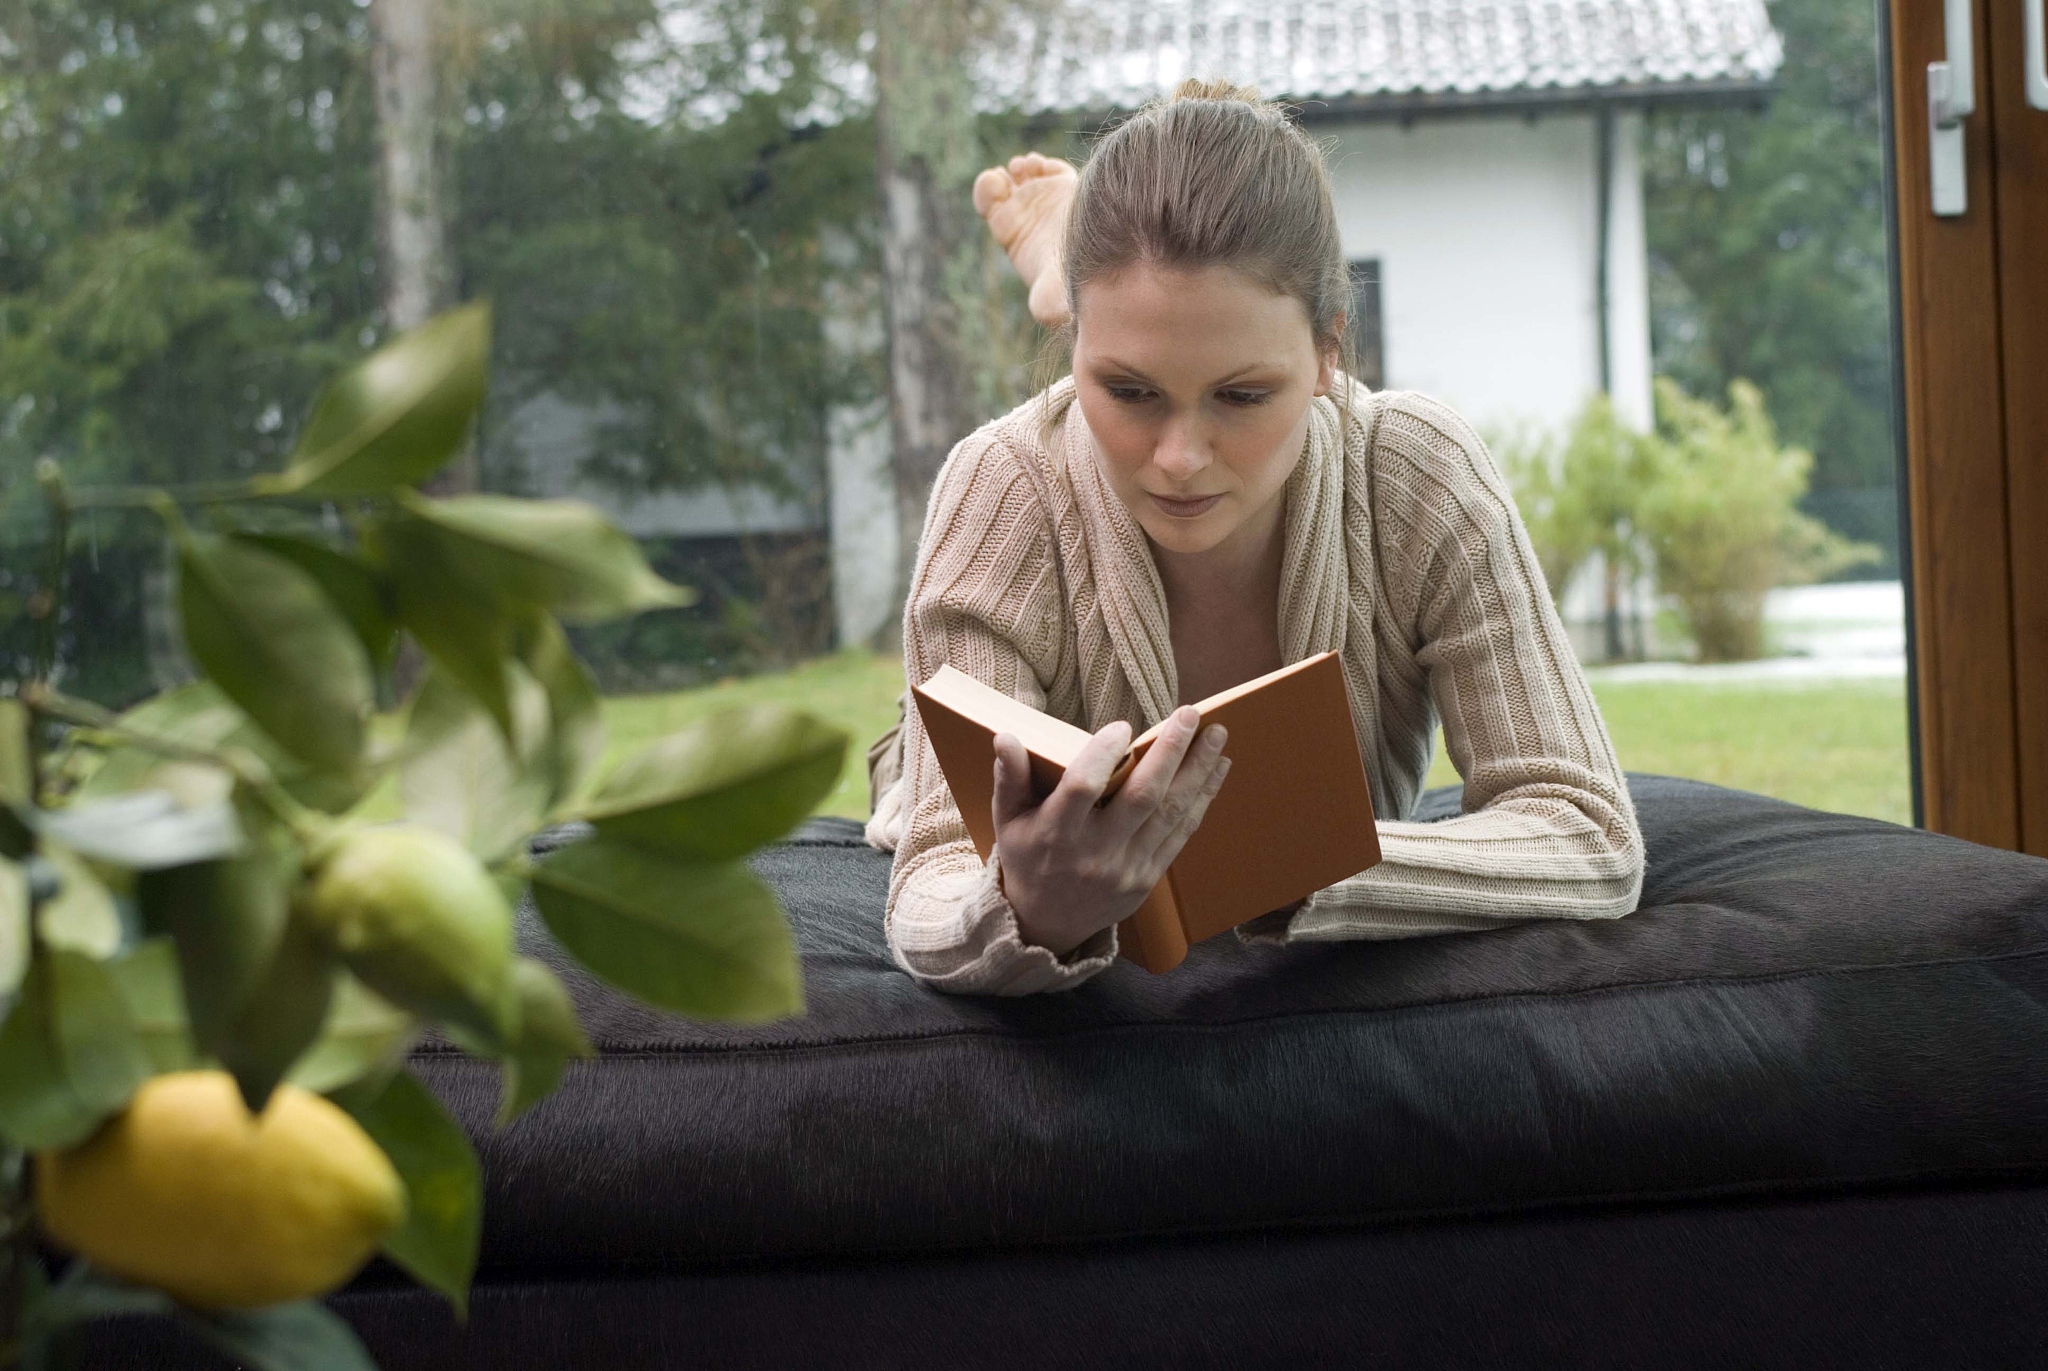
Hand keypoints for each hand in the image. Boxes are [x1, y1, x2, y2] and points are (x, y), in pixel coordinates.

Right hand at [991, 706, 1230, 956]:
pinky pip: (1181, 833)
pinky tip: (1217, 769)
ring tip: (1217, 735)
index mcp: (1056, 834)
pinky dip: (1202, 799)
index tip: (1123, 726)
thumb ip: (1009, 778)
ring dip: (1198, 771)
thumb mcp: (1007, 820)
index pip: (1083, 788)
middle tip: (1189, 714)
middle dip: (1170, 753)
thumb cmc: (1027, 857)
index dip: (1104, 754)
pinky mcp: (1148, 878)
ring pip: (1170, 813)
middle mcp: (1095, 853)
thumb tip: (1006, 737)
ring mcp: (1126, 869)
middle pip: (1141, 797)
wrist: (1046, 923)